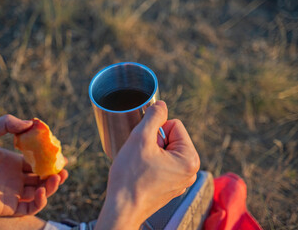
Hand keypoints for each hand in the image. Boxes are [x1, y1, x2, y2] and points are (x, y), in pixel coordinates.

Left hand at [0, 115, 67, 216]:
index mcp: (11, 161)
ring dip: (53, 186)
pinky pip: (31, 207)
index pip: (36, 161)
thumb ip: (6, 123)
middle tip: (64, 168)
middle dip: (55, 173)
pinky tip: (42, 190)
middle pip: (41, 178)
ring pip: (40, 192)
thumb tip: (30, 122)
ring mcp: (13, 193)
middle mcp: (14, 178)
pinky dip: (41, 201)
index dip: (49, 159)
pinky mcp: (9, 207)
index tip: (60, 153)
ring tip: (58, 177)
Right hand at [95, 101, 199, 229]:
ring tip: (140, 165)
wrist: (122, 208)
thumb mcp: (141, 138)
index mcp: (189, 158)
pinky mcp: (171, 186)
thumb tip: (161, 105)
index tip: (145, 144)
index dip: (156, 130)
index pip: (174, 125)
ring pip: (165, 150)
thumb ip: (154, 116)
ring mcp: (181, 180)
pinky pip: (163, 164)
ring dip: (152, 153)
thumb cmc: (130, 177)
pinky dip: (152, 164)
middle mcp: (190, 171)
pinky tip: (141, 173)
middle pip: (171, 138)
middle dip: (155, 142)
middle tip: (142, 155)